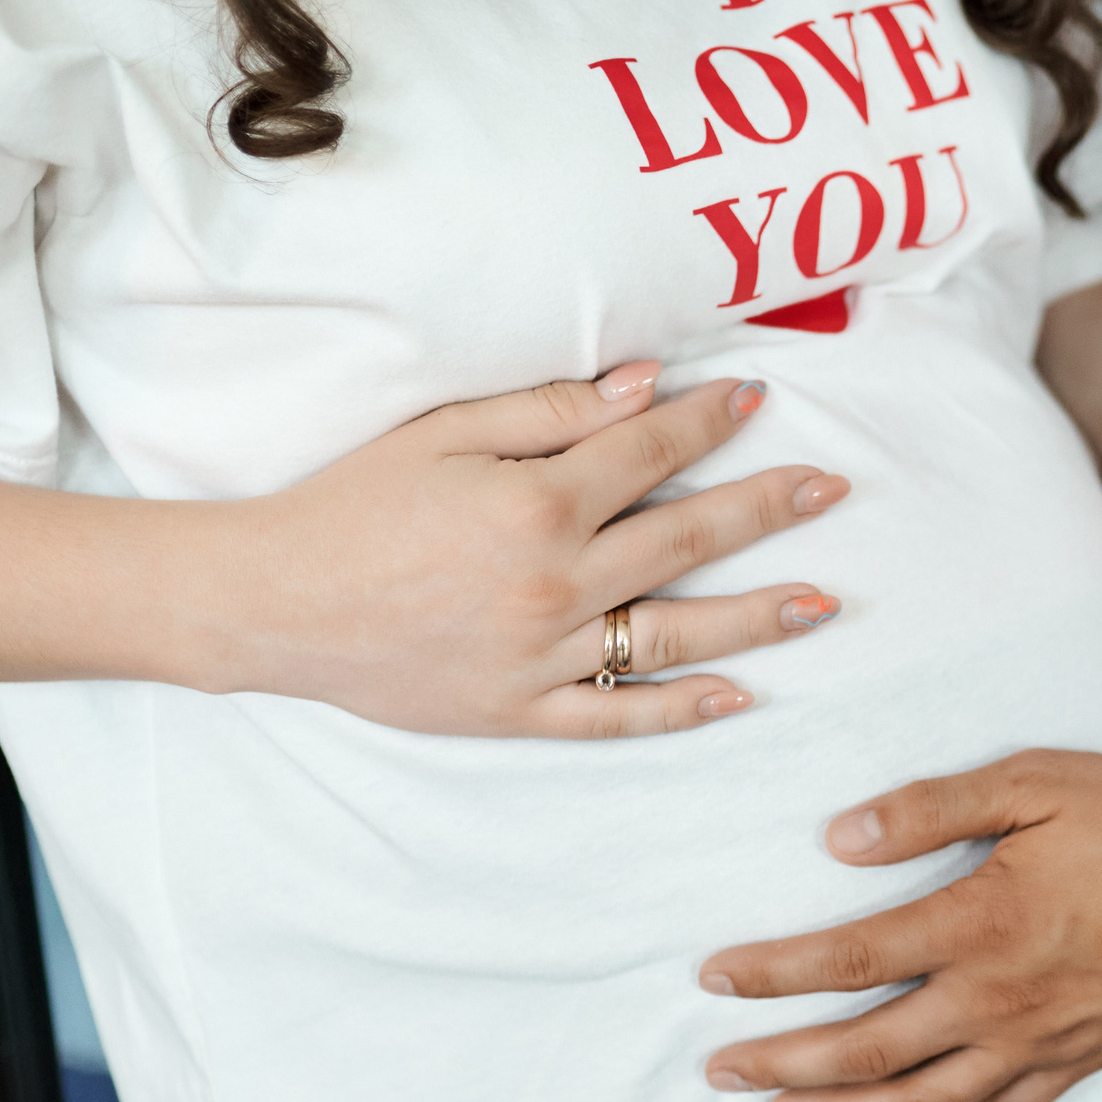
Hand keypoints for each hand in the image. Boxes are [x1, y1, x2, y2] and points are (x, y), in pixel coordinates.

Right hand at [230, 365, 849, 735]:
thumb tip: (647, 385)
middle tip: (831, 490)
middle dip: (767, 510)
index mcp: (536, 506)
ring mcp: (543, 657)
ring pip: (675, 633)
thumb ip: (550, 413)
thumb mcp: (441, 435)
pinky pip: (619, 716)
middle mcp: (554, 584)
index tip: (758, 400)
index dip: (709, 422)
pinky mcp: (520, 711)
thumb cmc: (350, 505)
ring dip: (758, 617)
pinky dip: (681, 709)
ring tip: (822, 603)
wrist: (270, 602)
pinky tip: (740, 695)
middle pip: (686, 538)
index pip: (650, 454)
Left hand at [698, 750, 1101, 1101]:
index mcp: (980, 923)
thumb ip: (932, 807)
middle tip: (717, 1071)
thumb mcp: (1035, 780)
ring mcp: (1038, 1043)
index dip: (773, 974)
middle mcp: (998, 999)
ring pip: (919, 1098)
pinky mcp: (1077, 1063)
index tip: (713, 980)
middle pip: (866, 1048)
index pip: (850, 960)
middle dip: (782, 1061)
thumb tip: (838, 839)